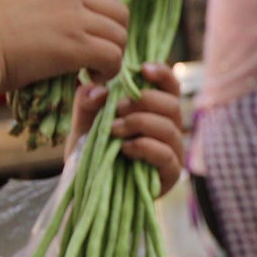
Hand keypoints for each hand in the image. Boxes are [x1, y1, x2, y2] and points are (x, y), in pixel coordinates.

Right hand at [0, 0, 128, 93]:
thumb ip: (35, 3)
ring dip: (113, 55)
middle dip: (115, 34)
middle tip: (99, 55)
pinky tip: (93, 79)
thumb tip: (41, 21)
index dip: (108, 9)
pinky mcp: (75, 44)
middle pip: (118, 9)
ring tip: (95, 71)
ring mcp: (73, 15)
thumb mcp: (10, 0)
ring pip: (119, 34)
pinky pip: (112, 56)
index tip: (96, 30)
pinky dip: (110, 71)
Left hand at [69, 63, 184, 193]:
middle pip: (172, 104)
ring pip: (170, 128)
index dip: (162, 74)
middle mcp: (168, 129)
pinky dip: (145, 147)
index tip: (142, 69)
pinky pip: (166, 155)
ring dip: (141, 123)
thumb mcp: (83, 122)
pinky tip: (125, 148)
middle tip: (118, 108)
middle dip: (144, 101)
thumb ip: (87, 102)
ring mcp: (172, 152)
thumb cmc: (92, 150)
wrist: (87, 187)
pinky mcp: (170, 175)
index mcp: (155, 111)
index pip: (170, 86)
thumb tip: (101, 91)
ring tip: (114, 129)